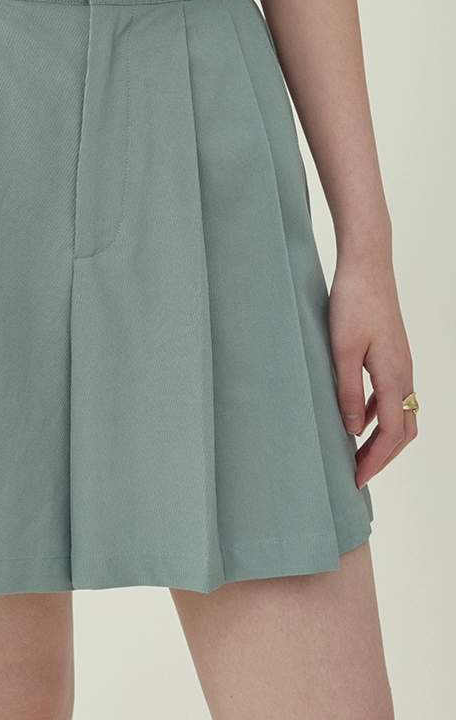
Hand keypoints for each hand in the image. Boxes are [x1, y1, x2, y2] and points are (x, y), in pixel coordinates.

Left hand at [328, 254, 415, 488]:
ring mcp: (400, 363)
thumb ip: (346, 391)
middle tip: (358, 473)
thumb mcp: (341, 349)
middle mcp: (403, 373)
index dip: (374, 460)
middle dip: (383, 456)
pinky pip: (391, 395)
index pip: (390, 432)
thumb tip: (351, 429)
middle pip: (403, 429)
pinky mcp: (392, 354)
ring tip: (356, 452)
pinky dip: (377, 414)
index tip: (356, 478)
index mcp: (393, 375)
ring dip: (382, 437)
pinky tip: (355, 417)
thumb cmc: (352, 302)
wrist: (367, 265)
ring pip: (400, 412)